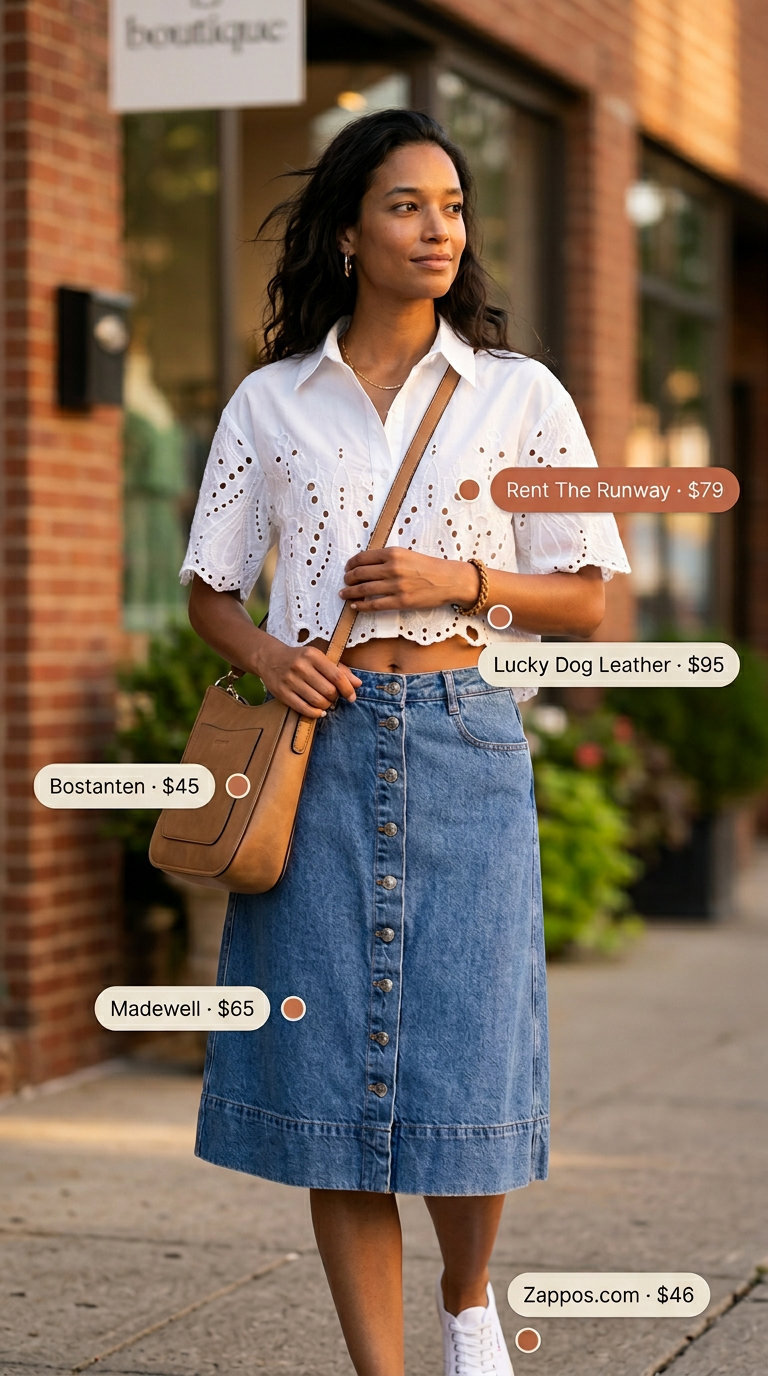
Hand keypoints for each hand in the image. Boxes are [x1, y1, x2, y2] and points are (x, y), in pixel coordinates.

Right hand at [256, 637, 361, 717]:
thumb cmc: (299, 659)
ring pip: (317, 701)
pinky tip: (319, 711)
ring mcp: (290, 680)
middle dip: (334, 697)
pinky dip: (315, 713)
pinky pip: (303, 708)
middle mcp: (300, 667)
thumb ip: (339, 670)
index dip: (347, 689)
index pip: (336, 676)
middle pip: (328, 691)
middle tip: (333, 697)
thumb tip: (358, 684)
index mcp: (312, 655)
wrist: (269, 658)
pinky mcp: (282, 693)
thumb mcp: (319, 658)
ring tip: (325, 703)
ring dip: (326, 706)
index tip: (351, 697)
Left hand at [341, 548, 477, 610]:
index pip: (363, 558)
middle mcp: (392, 568)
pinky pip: (375, 604)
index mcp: (393, 553)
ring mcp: (396, 586)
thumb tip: (366, 565)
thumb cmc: (429, 567)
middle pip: (360, 574)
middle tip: (344, 582)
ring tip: (344, 594)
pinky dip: (362, 605)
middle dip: (348, 579)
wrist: (449, 580)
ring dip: (350, 593)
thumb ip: (388, 558)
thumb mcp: (407, 554)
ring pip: (364, 589)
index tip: (347, 568)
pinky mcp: (401, 601)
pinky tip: (355, 606)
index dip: (351, 564)